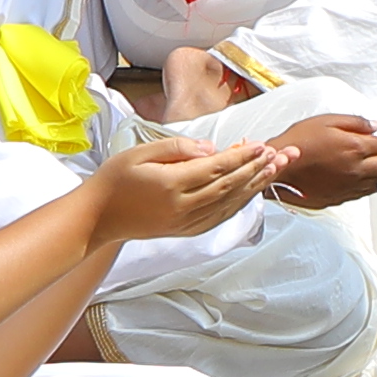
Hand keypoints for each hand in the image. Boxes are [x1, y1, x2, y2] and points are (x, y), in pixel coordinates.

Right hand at [86, 134, 289, 244]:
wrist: (98, 218)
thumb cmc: (115, 180)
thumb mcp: (140, 152)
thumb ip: (177, 148)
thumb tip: (210, 147)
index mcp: (171, 185)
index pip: (216, 168)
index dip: (242, 156)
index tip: (262, 145)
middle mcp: (182, 207)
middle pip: (229, 186)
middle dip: (256, 169)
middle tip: (278, 154)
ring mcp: (185, 223)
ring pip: (229, 203)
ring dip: (253, 187)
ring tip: (273, 171)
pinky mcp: (185, 231)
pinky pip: (220, 217)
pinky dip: (238, 204)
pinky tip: (250, 193)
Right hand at [264, 112, 376, 208]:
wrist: (279, 168)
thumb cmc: (298, 143)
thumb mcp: (326, 121)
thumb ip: (354, 122)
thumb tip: (374, 126)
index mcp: (355, 148)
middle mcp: (357, 170)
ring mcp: (350, 186)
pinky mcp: (341, 197)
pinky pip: (365, 192)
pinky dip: (373, 184)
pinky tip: (372, 179)